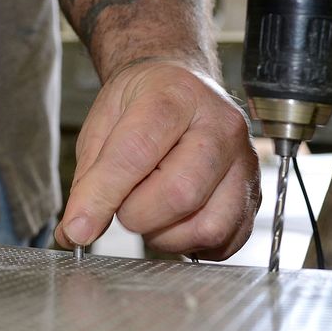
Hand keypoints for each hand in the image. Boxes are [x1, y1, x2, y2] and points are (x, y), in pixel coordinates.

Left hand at [56, 59, 260, 259]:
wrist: (182, 86)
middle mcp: (221, 127)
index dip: (102, 196)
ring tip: (150, 210)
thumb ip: (89, 179)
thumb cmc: (142, 103)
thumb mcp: (102, 123)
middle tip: (124, 203)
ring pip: (208, 226)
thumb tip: (76, 231)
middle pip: (181, 194)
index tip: (78, 226)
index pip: (137, 152)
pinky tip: (174, 221)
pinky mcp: (254, 195)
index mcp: (176, 96)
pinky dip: (191, 244)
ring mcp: (245, 163)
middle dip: (136, 215)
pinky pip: (225, 242)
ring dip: (165, 235)